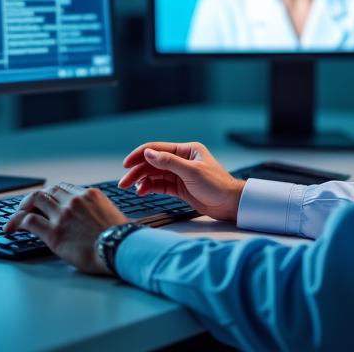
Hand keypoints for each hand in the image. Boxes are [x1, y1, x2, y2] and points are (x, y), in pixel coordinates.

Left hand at [2, 182, 128, 275]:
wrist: (121, 249)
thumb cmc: (122, 239)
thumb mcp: (114, 216)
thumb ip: (101, 212)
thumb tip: (100, 220)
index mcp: (90, 195)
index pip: (64, 188)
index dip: (52, 195)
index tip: (46, 202)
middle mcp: (74, 201)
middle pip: (47, 192)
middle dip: (35, 200)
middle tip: (27, 208)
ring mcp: (63, 215)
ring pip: (34, 200)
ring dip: (22, 207)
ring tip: (15, 217)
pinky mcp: (54, 232)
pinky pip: (28, 220)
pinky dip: (15, 222)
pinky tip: (10, 228)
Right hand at [117, 141, 244, 220]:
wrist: (230, 204)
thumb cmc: (217, 185)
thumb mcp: (192, 172)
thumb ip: (168, 162)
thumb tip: (148, 153)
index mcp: (186, 150)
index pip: (157, 149)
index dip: (140, 155)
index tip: (126, 164)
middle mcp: (181, 160)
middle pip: (153, 163)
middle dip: (137, 171)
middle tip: (123, 182)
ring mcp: (179, 174)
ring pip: (154, 174)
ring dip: (141, 180)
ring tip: (130, 188)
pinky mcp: (179, 187)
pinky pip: (160, 185)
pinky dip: (149, 188)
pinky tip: (142, 192)